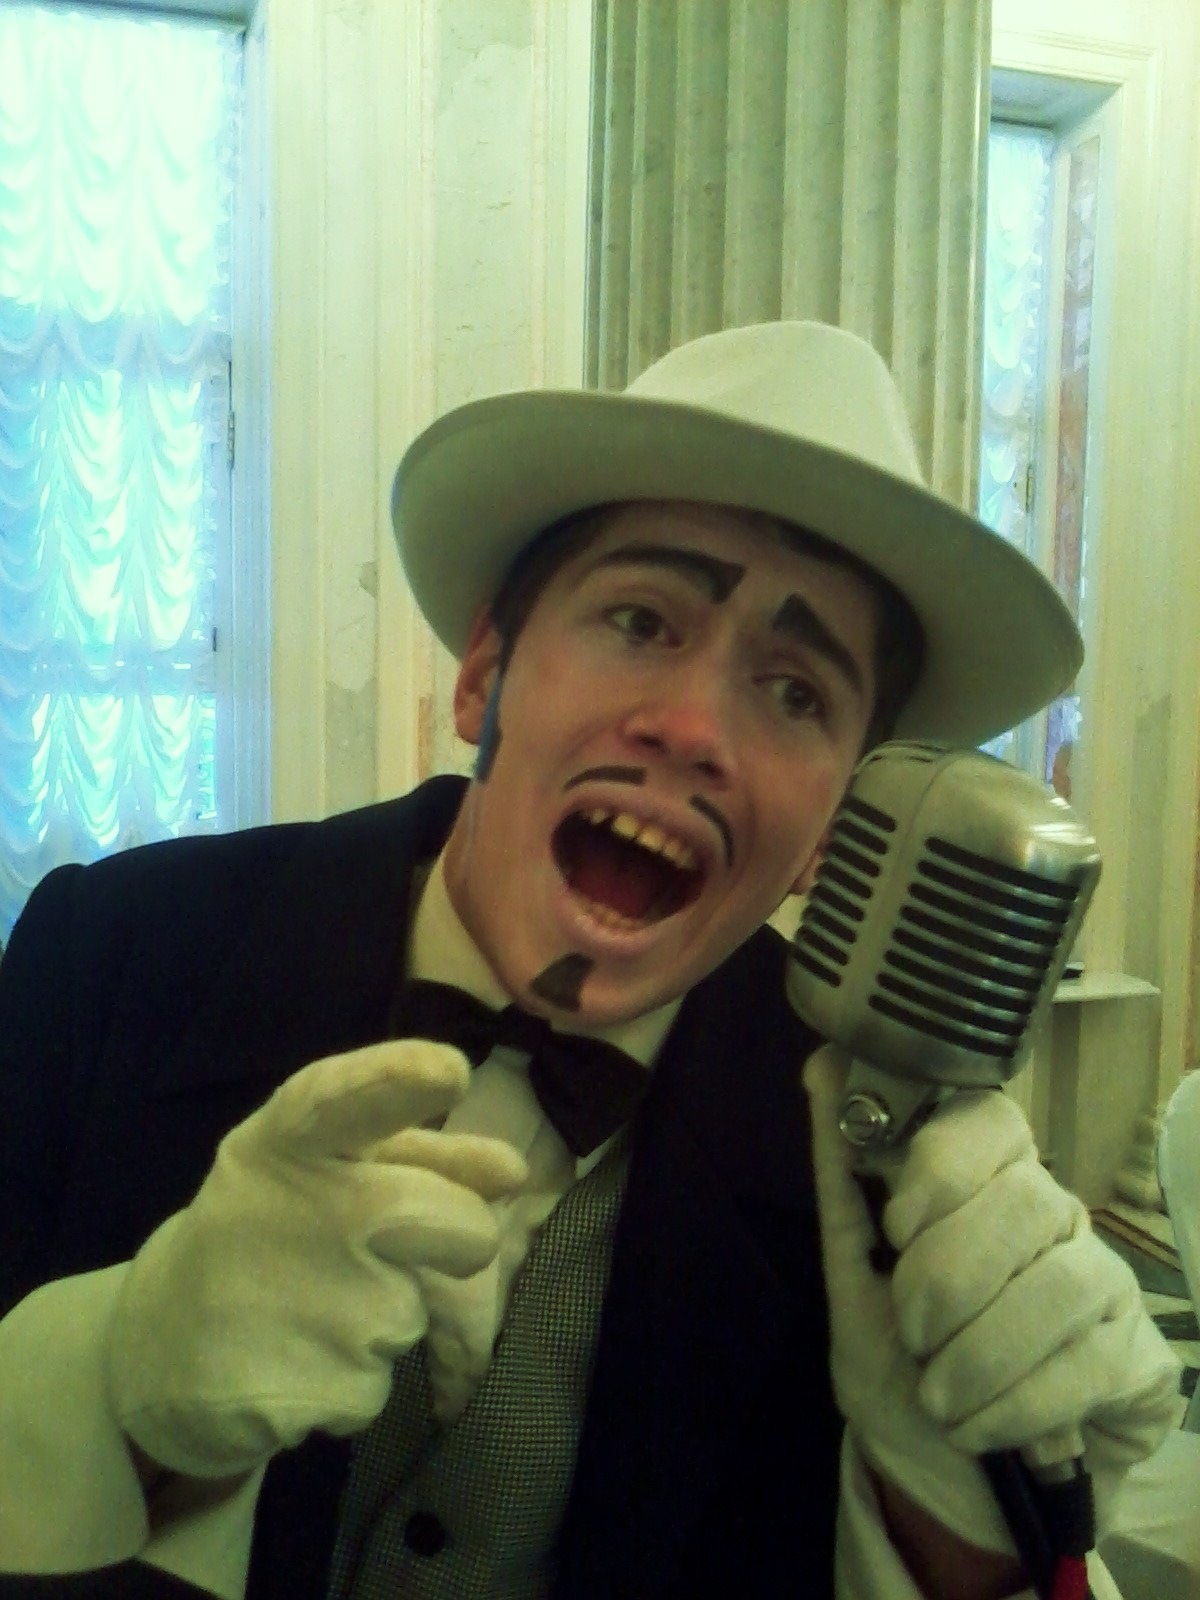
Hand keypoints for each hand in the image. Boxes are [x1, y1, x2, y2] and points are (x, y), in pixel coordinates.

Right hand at [105, 1040, 527, 1477]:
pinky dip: (349, 1375)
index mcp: (295, 1143)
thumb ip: (422, 1156)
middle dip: (456, 1241)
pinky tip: (293, 1359)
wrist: (163, 1345)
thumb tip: (510, 1172)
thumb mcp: (324, 1169)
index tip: (452, 1069)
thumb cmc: (269, 1228)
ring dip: (381, 1312)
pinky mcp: (319, 1391)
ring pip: (416, 1310)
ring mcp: (316, 1307)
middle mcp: (309, 1212)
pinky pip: (381, 1378)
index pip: (348, 1099)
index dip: (402, 1080)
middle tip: (385, 1244)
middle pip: (463, 1227)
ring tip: (308, 1305)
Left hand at [804, 1045, 1179, 1549]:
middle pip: (1027, 1199)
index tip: (897, 1226)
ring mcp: (1104, 1281)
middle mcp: (1054, 1214)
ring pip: (1062, 1284)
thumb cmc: (898, 1365)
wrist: (946, 1481)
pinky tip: (978, 1427)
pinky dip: (1017, 1406)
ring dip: (981, 1352)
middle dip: (949, 1277)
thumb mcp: (853, 1276)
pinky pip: (1090, 1364)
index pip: (991, 1119)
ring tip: (938, 1395)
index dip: (943, 1165)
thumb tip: (823, 1062)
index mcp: (985, 1180)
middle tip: (911, 1333)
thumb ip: (843, 1176)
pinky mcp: (1137, 1358)